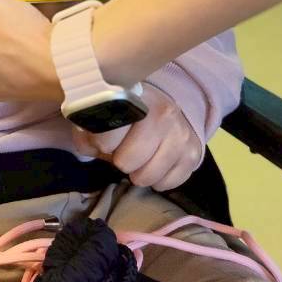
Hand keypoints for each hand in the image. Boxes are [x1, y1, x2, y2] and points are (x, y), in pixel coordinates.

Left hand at [77, 86, 201, 189]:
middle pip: (128, 162)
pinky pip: (168, 184)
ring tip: (139, 159)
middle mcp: (162, 113)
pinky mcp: (194, 153)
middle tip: (123, 152)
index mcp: (133, 98)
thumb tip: (88, 148)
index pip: (107, 135)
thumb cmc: (126, 116)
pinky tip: (156, 163)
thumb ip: (87, 130)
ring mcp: (181, 134)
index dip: (100, 143)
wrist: (163, 110)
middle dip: (121, 161)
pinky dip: (159, 180)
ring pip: (148, 177)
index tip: (102, 140)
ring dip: (139, 173)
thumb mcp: (102, 115)